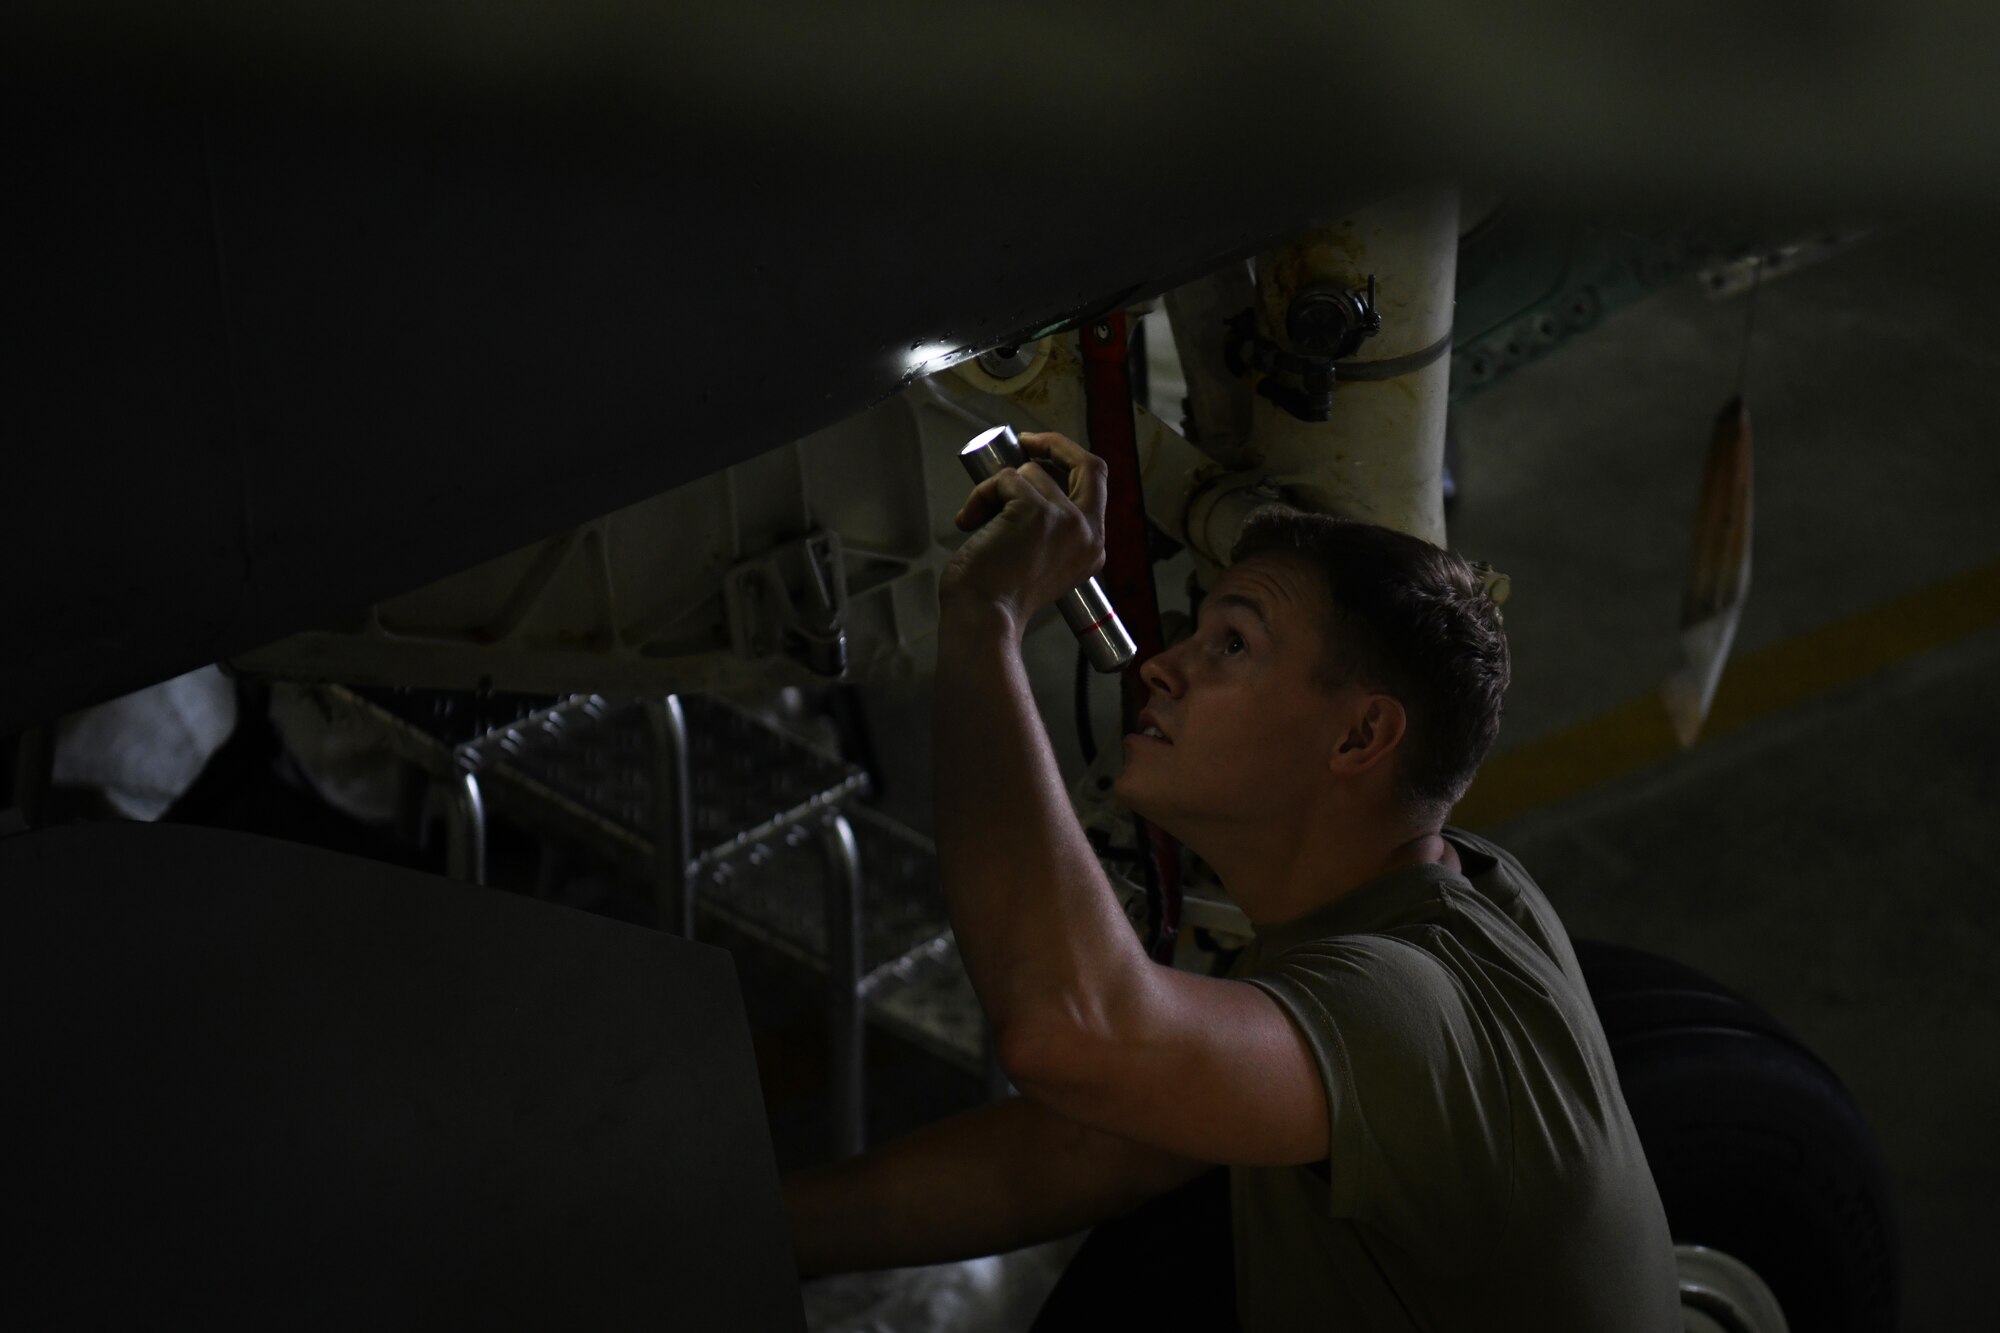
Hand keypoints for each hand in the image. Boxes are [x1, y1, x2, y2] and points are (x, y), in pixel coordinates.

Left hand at [940, 431, 1109, 631]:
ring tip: (978, 521)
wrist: (984, 619)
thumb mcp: (1042, 561)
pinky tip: (969, 523)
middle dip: (1053, 444)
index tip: (1040, 454)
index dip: (1069, 459)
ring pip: (1029, 473)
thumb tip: (1025, 477)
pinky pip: (1003, 480)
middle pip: (1087, 464)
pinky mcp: (1036, 511)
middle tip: (1022, 444)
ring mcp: (1066, 520)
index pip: (1097, 483)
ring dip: (995, 490)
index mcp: (1093, 546)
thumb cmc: (998, 597)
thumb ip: (1049, 526)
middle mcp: (1089, 532)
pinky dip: (980, 495)